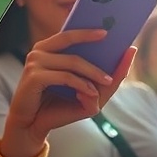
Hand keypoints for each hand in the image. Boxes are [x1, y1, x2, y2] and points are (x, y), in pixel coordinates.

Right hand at [0, 29, 135, 156]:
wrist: (32, 126)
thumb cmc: (56, 107)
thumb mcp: (85, 96)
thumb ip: (102, 88)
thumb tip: (111, 79)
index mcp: (49, 49)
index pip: (71, 35)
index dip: (89, 31)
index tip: (111, 29)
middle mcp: (40, 50)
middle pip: (70, 39)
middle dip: (95, 44)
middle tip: (124, 51)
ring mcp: (35, 62)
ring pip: (73, 61)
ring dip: (93, 72)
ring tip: (108, 82)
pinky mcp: (34, 76)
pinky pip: (65, 77)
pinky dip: (81, 85)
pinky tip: (91, 92)